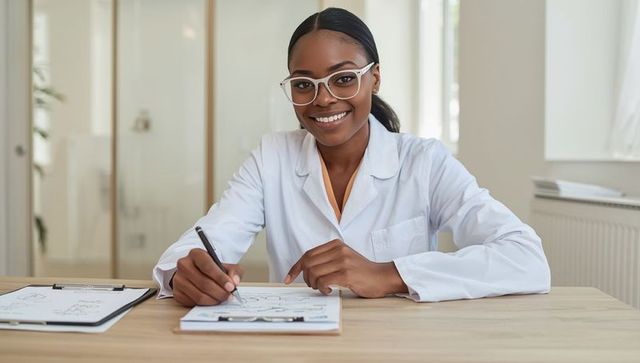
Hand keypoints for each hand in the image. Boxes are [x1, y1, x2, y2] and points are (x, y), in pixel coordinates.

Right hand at [171, 248, 243, 306]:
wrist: (196, 272)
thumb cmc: (212, 269)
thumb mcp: (225, 265)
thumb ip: (233, 271)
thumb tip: (234, 282)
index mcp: (196, 254)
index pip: (207, 266)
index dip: (220, 278)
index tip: (231, 287)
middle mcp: (184, 265)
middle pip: (204, 283)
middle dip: (220, 292)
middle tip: (229, 296)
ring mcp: (178, 279)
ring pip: (199, 295)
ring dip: (214, 300)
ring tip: (222, 298)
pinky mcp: (177, 293)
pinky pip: (193, 302)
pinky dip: (205, 304)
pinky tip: (212, 300)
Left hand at [284, 239, 407, 297]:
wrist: (383, 277)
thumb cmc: (362, 272)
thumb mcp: (344, 258)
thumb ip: (327, 259)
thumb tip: (305, 269)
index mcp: (335, 244)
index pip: (308, 255)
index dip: (295, 268)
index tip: (288, 278)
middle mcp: (338, 250)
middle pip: (308, 263)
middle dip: (305, 278)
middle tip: (313, 286)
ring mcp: (342, 261)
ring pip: (313, 273)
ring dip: (314, 284)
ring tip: (322, 288)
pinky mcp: (346, 273)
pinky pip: (323, 281)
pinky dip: (322, 288)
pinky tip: (329, 290)